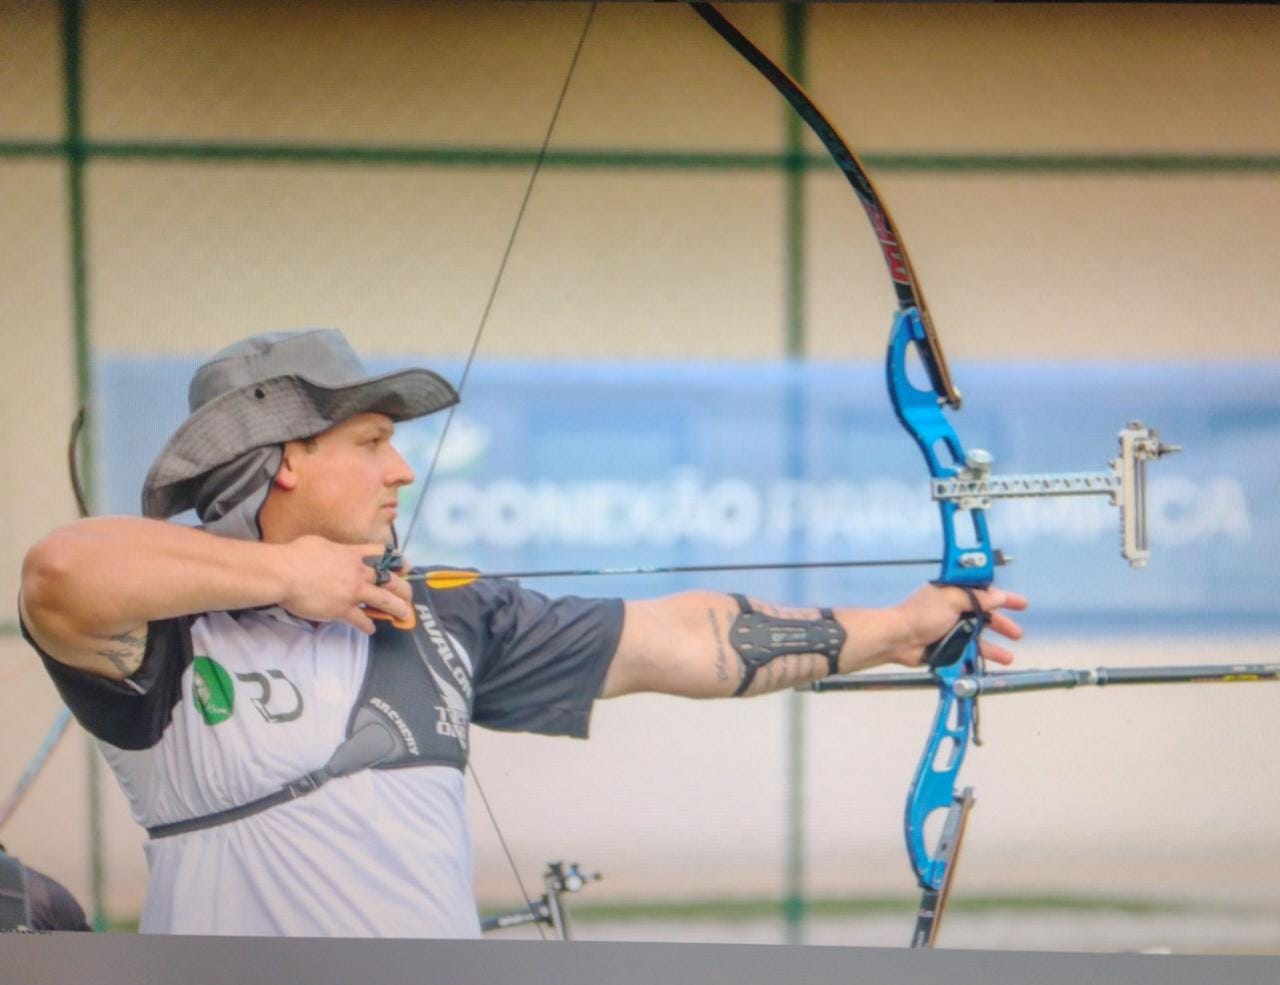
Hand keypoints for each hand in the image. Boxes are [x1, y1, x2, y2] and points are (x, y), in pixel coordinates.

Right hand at [276, 536, 412, 634]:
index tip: (406, 565)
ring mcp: (352, 592)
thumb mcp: (320, 543)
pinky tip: (371, 629)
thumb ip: (333, 550)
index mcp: (352, 554)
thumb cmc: (295, 555)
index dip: (395, 560)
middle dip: (404, 588)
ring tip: (404, 615)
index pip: (380, 554)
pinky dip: (368, 626)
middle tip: (409, 595)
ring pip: (384, 601)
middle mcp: (358, 573)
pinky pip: (361, 620)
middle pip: (390, 580)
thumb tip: (331, 551)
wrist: (284, 573)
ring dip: (397, 609)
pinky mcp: (343, 609)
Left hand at [889, 583, 1027, 668]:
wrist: (899, 639)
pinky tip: (989, 667)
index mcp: (955, 593)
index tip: (1020, 604)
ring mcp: (951, 630)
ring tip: (1008, 658)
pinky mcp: (946, 647)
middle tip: (1017, 634)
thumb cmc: (922, 614)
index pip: (984, 592)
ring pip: (978, 639)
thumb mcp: (952, 599)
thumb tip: (999, 595)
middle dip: (1002, 625)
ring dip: (994, 648)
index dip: (1003, 598)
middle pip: (985, 617)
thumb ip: (978, 598)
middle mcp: (954, 610)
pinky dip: (978, 659)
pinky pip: (967, 653)